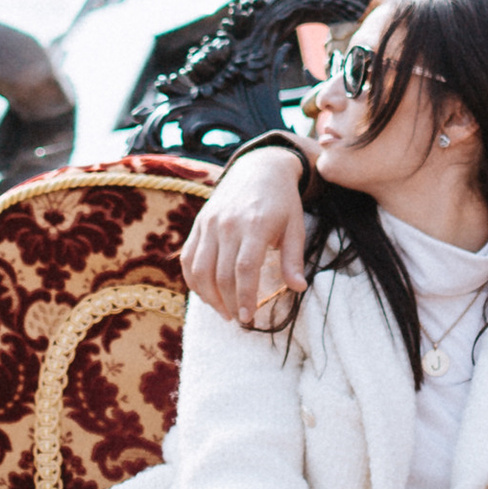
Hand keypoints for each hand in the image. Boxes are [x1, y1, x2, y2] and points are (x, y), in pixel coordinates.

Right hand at [180, 144, 309, 323]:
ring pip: (199, 269)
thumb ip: (294, 259)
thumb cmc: (282, 202)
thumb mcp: (295, 226)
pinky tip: (207, 295)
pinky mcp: (198, 224)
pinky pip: (188, 258)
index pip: (244, 269)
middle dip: (229, 303)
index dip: (245, 297)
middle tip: (240, 320)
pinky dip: (193, 281)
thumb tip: (299, 288)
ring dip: (209, 297)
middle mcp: (227, 224)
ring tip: (224, 312)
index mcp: (255, 224)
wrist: (258, 168)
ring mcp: (209, 223)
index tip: (248, 318)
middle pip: (220, 274)